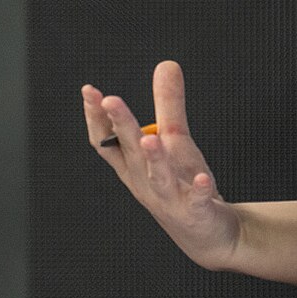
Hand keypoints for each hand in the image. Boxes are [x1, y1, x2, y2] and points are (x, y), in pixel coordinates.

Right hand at [83, 61, 242, 270]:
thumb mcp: (173, 140)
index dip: (96, 117)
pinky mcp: (195, 211)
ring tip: (149, 140)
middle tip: (109, 100)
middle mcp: (144, 181)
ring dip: (152, 158)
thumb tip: (166, 64)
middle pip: (129, 151)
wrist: (206, 233)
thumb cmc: (182, 184)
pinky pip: (195, 200)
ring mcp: (168, 198)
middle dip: (119, 125)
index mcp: (133, 164)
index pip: (106, 140)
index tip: (90, 91)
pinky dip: (197, 189)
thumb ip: (168, 103)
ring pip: (157, 177)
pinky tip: (202, 178)